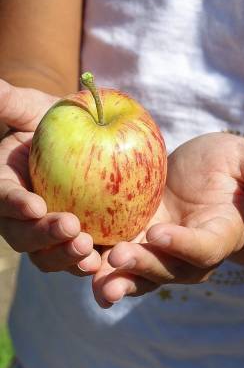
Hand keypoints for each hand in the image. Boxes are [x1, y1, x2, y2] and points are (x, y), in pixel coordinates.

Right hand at [0, 79, 99, 274]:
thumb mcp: (34, 108)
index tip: (33, 205)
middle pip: (22, 235)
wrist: (83, 142)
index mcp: (6, 185)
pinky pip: (80, 258)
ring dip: (66, 256)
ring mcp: (50, 233)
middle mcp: (23, 216)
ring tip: (88, 252)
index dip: (14, 203)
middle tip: (70, 228)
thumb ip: (11, 103)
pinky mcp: (79, 240)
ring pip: (48, 255)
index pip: (3, 198)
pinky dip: (90, 264)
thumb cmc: (55, 122)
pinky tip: (109, 261)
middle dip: (43, 236)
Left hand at [92, 133, 243, 306]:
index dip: (185, 245)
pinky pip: (117, 263)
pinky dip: (98, 266)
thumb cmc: (226, 167)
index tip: (161, 233)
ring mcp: (160, 255)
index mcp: (220, 234)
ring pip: (141, 276)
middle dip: (146, 267)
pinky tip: (75, 261)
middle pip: (170, 270)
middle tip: (119, 257)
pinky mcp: (134, 246)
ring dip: (118, 279)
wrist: (198, 178)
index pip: (206, 248)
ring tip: (94, 278)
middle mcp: (190, 255)